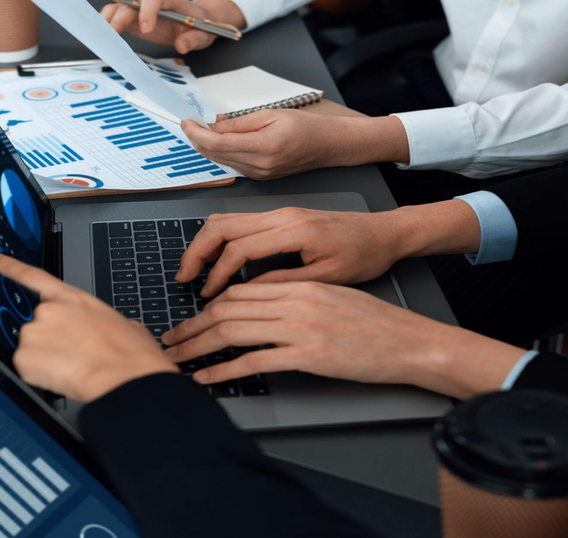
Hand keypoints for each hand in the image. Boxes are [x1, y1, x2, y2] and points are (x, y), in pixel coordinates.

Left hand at [0, 252, 177, 401]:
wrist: (125, 377)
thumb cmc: (131, 354)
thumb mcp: (124, 324)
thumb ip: (101, 321)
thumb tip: (105, 330)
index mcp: (72, 298)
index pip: (32, 276)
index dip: (8, 266)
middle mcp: (48, 310)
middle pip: (36, 326)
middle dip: (50, 341)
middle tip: (75, 355)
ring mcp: (34, 332)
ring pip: (32, 349)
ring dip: (47, 360)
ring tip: (75, 367)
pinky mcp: (24, 358)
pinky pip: (28, 369)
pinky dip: (41, 375)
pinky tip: (63, 376)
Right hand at [100, 0, 245, 54]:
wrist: (196, 24)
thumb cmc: (199, 26)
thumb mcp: (202, 35)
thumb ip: (192, 40)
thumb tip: (181, 45)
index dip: (148, 10)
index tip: (145, 28)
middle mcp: (153, 1)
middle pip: (132, 1)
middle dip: (122, 14)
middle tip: (114, 32)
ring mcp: (141, 8)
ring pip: (120, 6)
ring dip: (110, 18)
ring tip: (104, 34)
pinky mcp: (133, 17)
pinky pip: (116, 15)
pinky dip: (108, 23)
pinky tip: (104, 36)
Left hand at [161, 282, 527, 397]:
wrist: (411, 343)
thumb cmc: (377, 327)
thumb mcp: (333, 299)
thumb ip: (297, 301)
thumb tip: (262, 314)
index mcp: (300, 285)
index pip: (240, 291)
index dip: (207, 306)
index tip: (189, 321)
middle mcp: (296, 301)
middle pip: (228, 308)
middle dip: (192, 326)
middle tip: (170, 341)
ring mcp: (301, 327)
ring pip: (233, 331)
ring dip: (198, 346)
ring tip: (176, 360)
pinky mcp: (308, 355)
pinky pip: (254, 360)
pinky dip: (223, 369)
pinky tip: (205, 377)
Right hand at [178, 207, 410, 296]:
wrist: (384, 233)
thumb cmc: (364, 255)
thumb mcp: (327, 278)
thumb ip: (284, 284)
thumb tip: (247, 294)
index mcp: (294, 230)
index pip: (239, 248)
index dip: (217, 274)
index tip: (207, 296)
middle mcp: (282, 215)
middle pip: (223, 225)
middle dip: (196, 251)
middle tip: (183, 278)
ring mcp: (280, 212)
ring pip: (227, 219)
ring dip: (204, 243)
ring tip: (193, 270)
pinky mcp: (281, 215)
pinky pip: (240, 222)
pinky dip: (220, 239)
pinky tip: (216, 260)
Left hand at [181, 110, 408, 178]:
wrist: (328, 146)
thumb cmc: (306, 127)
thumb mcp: (270, 114)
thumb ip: (239, 123)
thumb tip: (213, 125)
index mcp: (263, 146)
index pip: (217, 143)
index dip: (196, 133)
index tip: (186, 122)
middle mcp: (259, 166)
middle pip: (214, 155)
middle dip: (197, 139)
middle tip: (189, 123)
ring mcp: (259, 175)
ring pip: (221, 162)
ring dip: (207, 146)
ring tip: (202, 128)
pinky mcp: (260, 178)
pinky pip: (233, 165)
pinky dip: (222, 152)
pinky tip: (220, 140)